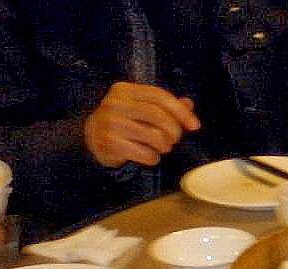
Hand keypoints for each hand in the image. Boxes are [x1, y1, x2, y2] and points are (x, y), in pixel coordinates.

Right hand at [84, 82, 200, 167]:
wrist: (92, 139)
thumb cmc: (123, 123)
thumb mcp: (141, 109)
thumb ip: (164, 106)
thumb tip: (188, 104)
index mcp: (124, 90)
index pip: (159, 96)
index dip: (181, 111)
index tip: (195, 126)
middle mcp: (115, 103)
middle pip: (158, 116)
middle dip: (174, 131)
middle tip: (174, 140)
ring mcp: (110, 123)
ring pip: (154, 136)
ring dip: (164, 146)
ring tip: (161, 147)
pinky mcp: (110, 142)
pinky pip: (144, 153)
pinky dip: (153, 158)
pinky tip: (149, 156)